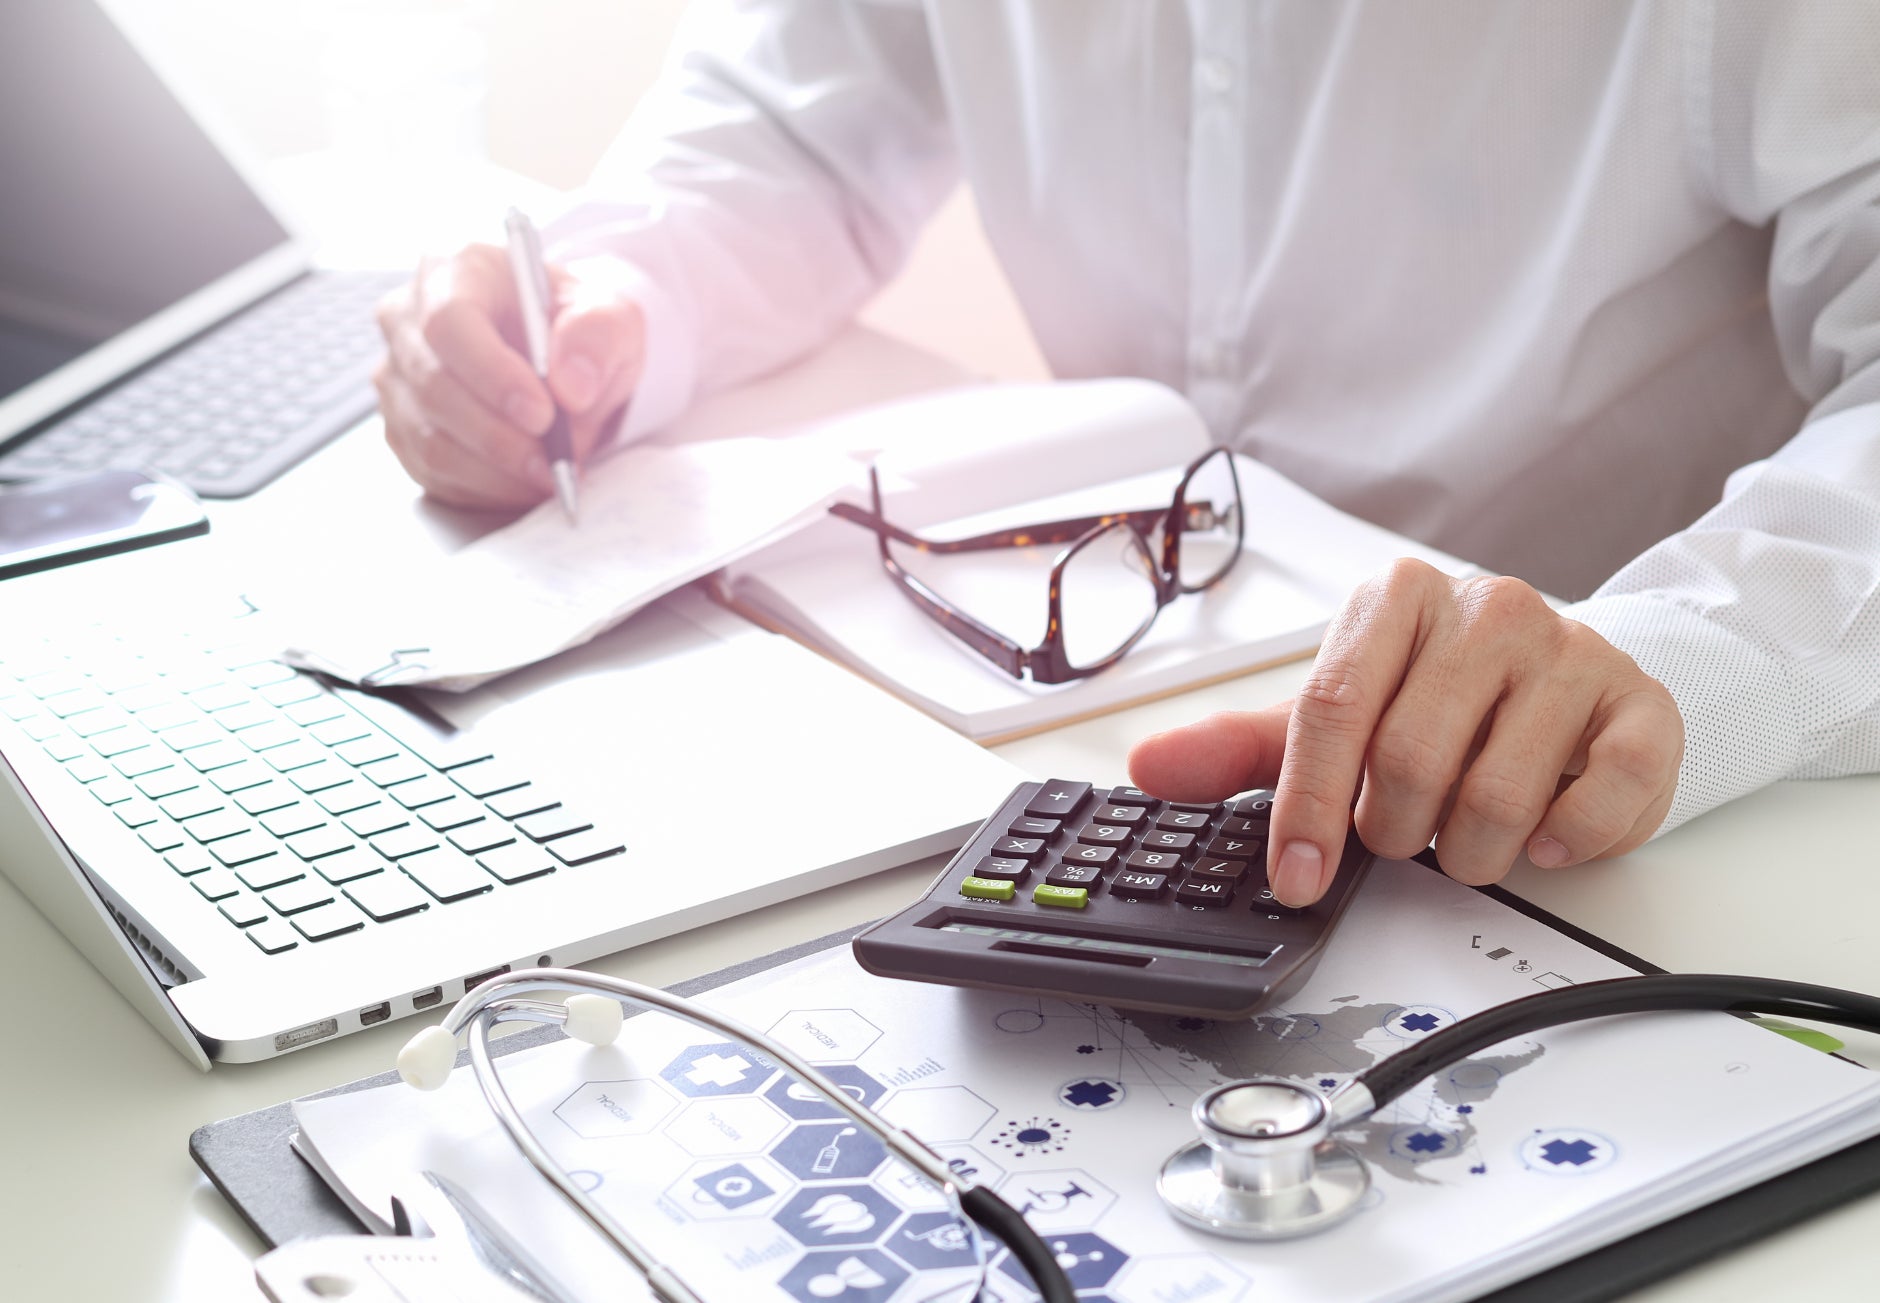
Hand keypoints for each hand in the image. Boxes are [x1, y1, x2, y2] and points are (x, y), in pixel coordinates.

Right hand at [373, 243, 644, 508]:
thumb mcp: (611, 317)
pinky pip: (432, 472)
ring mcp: (398, 377)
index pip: (450, 322)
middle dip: (502, 436)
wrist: (563, 361)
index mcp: (454, 270)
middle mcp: (408, 320)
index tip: (543, 413)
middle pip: (434, 387)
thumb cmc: (575, 328)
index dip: (493, 374)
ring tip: (551, 473)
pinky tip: (524, 483)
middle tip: (556, 461)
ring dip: (497, 471)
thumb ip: (599, 336)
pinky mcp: (403, 428)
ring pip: (430, 439)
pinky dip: (485, 489)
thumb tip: (572, 386)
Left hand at [1126, 559, 1682, 905]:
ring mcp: (1570, 650)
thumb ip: (1241, 749)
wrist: (1566, 681)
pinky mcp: (1640, 705)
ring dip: (1470, 850)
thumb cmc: (1436, 700)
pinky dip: (1561, 842)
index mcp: (1396, 600)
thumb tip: (1148, 766)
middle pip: (1409, 762)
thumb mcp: (1335, 718)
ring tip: (1467, 832)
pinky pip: (1597, 802)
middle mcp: (1487, 608)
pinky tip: (1543, 830)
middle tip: (1405, 831)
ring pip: (1495, 797)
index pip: (1333, 708)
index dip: (1308, 807)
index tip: (1299, 876)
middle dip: (1396, 830)